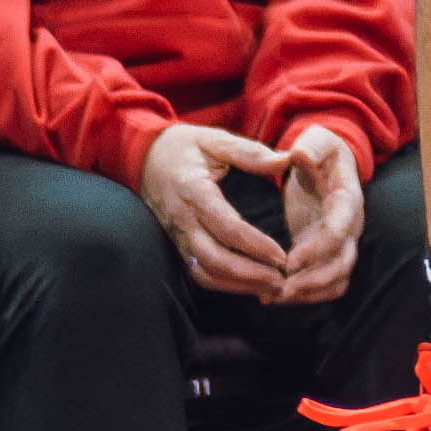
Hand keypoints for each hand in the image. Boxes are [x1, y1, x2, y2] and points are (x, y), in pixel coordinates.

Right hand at [140, 116, 293, 296]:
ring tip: (270, 289)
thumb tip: (287, 160)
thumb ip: (251, 152)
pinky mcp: (175, 246)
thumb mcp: (215, 140)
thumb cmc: (184, 147)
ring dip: (238, 286)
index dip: (256, 246)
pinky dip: (223, 285)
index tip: (281, 256)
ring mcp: (177, 237)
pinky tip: (247, 286)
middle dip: (249, 276)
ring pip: (205, 273)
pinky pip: (197, 273)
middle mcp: (183, 220)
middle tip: (281, 280)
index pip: (227, 227)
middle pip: (215, 260)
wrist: (143, 157)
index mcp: (194, 192)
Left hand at [265, 121, 365, 302]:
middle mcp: (350, 226)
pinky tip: (274, 296)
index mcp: (348, 199)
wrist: (325, 164)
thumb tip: (300, 153)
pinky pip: (325, 285)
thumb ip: (311, 144)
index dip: (318, 248)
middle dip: (313, 281)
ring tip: (275, 297)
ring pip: (336, 281)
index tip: (290, 261)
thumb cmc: (319, 150)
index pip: (340, 229)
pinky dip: (304, 296)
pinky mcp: (325, 255)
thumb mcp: (316, 139)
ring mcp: (340, 244)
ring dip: (308, 294)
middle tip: (282, 289)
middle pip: (342, 264)